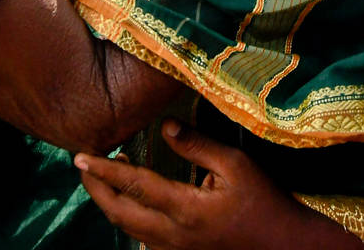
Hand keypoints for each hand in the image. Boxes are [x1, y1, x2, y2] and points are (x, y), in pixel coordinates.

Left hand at [75, 120, 356, 249]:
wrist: (284, 247)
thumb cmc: (264, 202)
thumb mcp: (237, 165)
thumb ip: (198, 145)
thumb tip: (166, 126)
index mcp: (185, 209)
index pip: (132, 186)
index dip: (102, 170)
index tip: (79, 156)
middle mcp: (172, 235)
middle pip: (118, 213)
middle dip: (95, 189)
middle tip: (85, 165)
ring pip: (127, 229)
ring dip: (111, 203)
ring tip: (109, 175)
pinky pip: (143, 239)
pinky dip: (129, 218)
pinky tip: (134, 201)